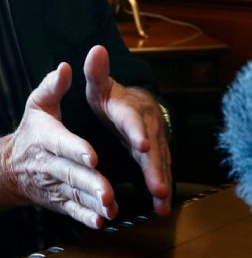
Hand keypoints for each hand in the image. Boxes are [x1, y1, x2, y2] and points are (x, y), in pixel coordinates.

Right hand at [3, 62, 117, 228]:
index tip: (93, 156)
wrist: (10, 166)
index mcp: (46, 138)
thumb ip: (52, 86)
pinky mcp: (59, 201)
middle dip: (91, 184)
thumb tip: (65, 68)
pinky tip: (101, 222)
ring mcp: (54, 185)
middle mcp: (49, 164)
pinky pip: (73, 211)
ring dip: (93, 203)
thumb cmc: (32, 131)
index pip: (62, 144)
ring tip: (111, 207)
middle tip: (109, 192)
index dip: (76, 150)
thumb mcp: (37, 104)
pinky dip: (86, 218)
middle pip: (71, 175)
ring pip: (75, 196)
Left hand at [84, 45, 171, 216]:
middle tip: (157, 187)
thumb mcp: (100, 84)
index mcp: (129, 107)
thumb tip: (96, 49)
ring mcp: (154, 141)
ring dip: (162, 181)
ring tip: (161, 201)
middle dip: (155, 167)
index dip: (138, 132)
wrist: (134, 104)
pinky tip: (161, 208)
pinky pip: (161, 171)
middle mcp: (146, 124)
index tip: (142, 146)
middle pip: (153, 147)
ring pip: (160, 162)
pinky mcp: (157, 155)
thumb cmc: (111, 96)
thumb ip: (96, 71)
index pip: (134, 119)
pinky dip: (162, 188)